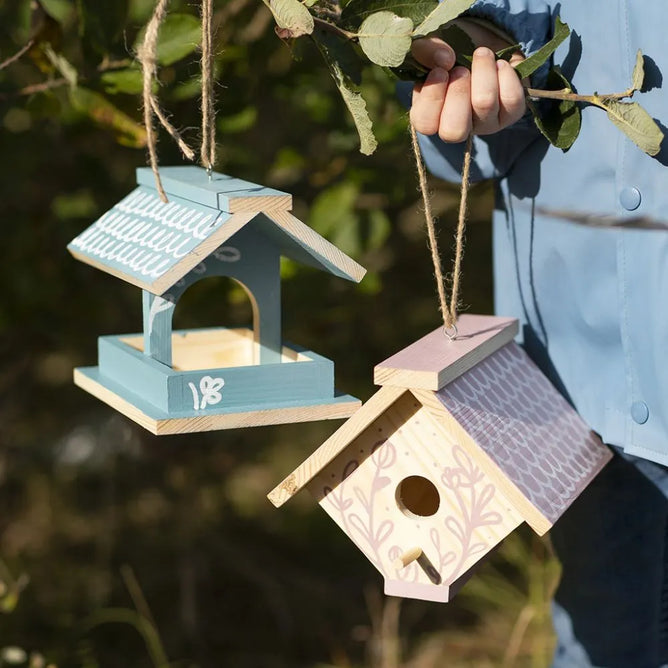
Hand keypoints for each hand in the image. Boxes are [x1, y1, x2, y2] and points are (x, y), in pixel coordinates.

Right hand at [409, 36, 525, 141]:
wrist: (486, 40)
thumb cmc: (450, 49)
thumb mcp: (431, 44)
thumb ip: (425, 49)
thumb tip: (445, 61)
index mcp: (432, 116)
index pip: (425, 125)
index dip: (431, 99)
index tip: (440, 70)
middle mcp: (458, 126)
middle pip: (454, 131)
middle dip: (458, 94)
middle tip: (461, 70)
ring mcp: (485, 123)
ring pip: (484, 106)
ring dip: (483, 73)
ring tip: (482, 53)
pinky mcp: (512, 113)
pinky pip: (511, 99)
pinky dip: (506, 75)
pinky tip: (500, 63)